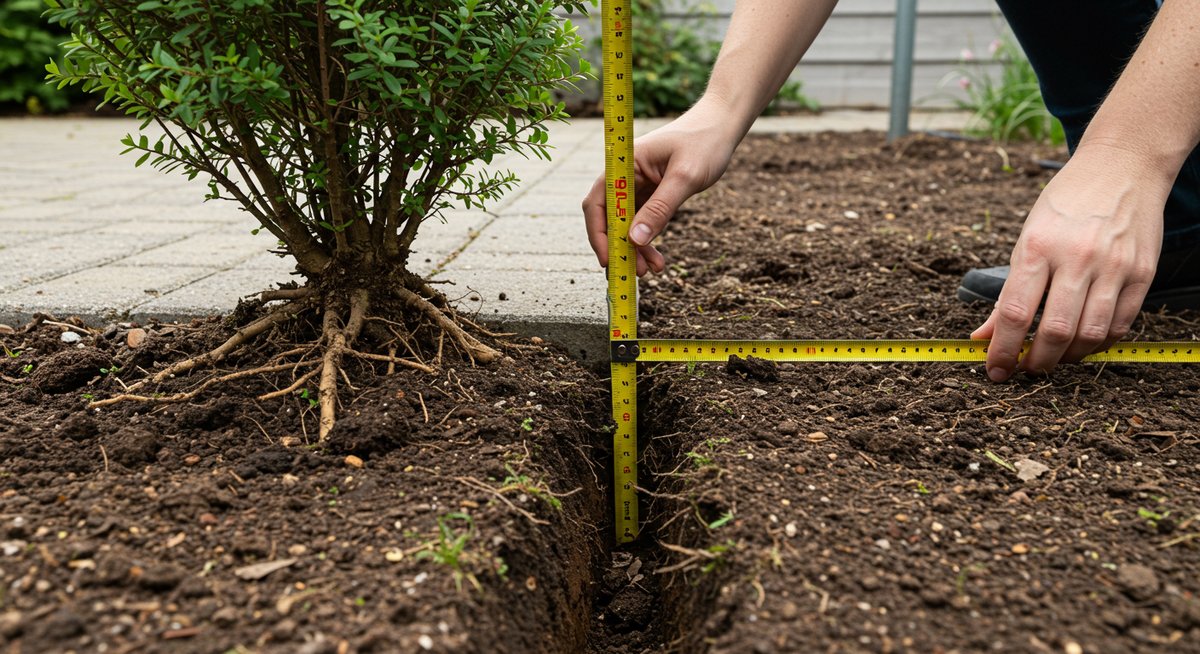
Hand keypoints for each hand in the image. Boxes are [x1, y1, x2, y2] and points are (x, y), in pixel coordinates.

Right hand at [582, 98, 740, 275]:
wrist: (723, 126)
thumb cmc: (705, 143)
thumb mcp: (685, 178)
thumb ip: (660, 209)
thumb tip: (634, 240)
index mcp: (624, 164)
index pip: (598, 202)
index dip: (599, 234)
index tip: (609, 260)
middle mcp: (625, 175)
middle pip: (609, 217)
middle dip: (619, 247)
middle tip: (633, 274)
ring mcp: (637, 185)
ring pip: (626, 224)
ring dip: (634, 249)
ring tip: (651, 271)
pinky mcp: (650, 193)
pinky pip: (641, 221)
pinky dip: (647, 241)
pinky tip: (657, 259)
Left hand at [972, 142, 1167, 380]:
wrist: (1122, 167)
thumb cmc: (1064, 205)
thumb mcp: (1026, 239)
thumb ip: (1008, 291)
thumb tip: (982, 337)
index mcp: (1037, 248)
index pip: (1014, 312)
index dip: (1002, 349)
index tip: (994, 370)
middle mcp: (1076, 258)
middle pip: (1054, 330)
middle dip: (1036, 362)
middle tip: (1027, 368)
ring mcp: (1113, 266)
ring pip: (1090, 335)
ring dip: (1067, 357)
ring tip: (1054, 357)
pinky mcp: (1142, 272)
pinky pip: (1120, 324)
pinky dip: (1099, 344)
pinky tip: (1084, 342)